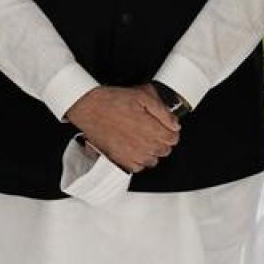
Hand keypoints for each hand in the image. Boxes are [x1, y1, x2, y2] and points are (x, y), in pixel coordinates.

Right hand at [65, 85, 181, 173]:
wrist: (89, 109)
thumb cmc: (112, 102)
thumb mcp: (142, 96)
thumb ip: (162, 111)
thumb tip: (175, 123)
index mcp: (151, 129)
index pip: (174, 138)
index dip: (171, 130)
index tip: (165, 126)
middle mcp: (144, 145)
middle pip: (165, 150)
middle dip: (162, 140)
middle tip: (152, 129)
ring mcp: (132, 155)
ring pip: (153, 160)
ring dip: (151, 151)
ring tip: (142, 138)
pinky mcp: (121, 161)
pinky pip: (138, 168)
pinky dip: (139, 160)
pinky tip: (134, 148)